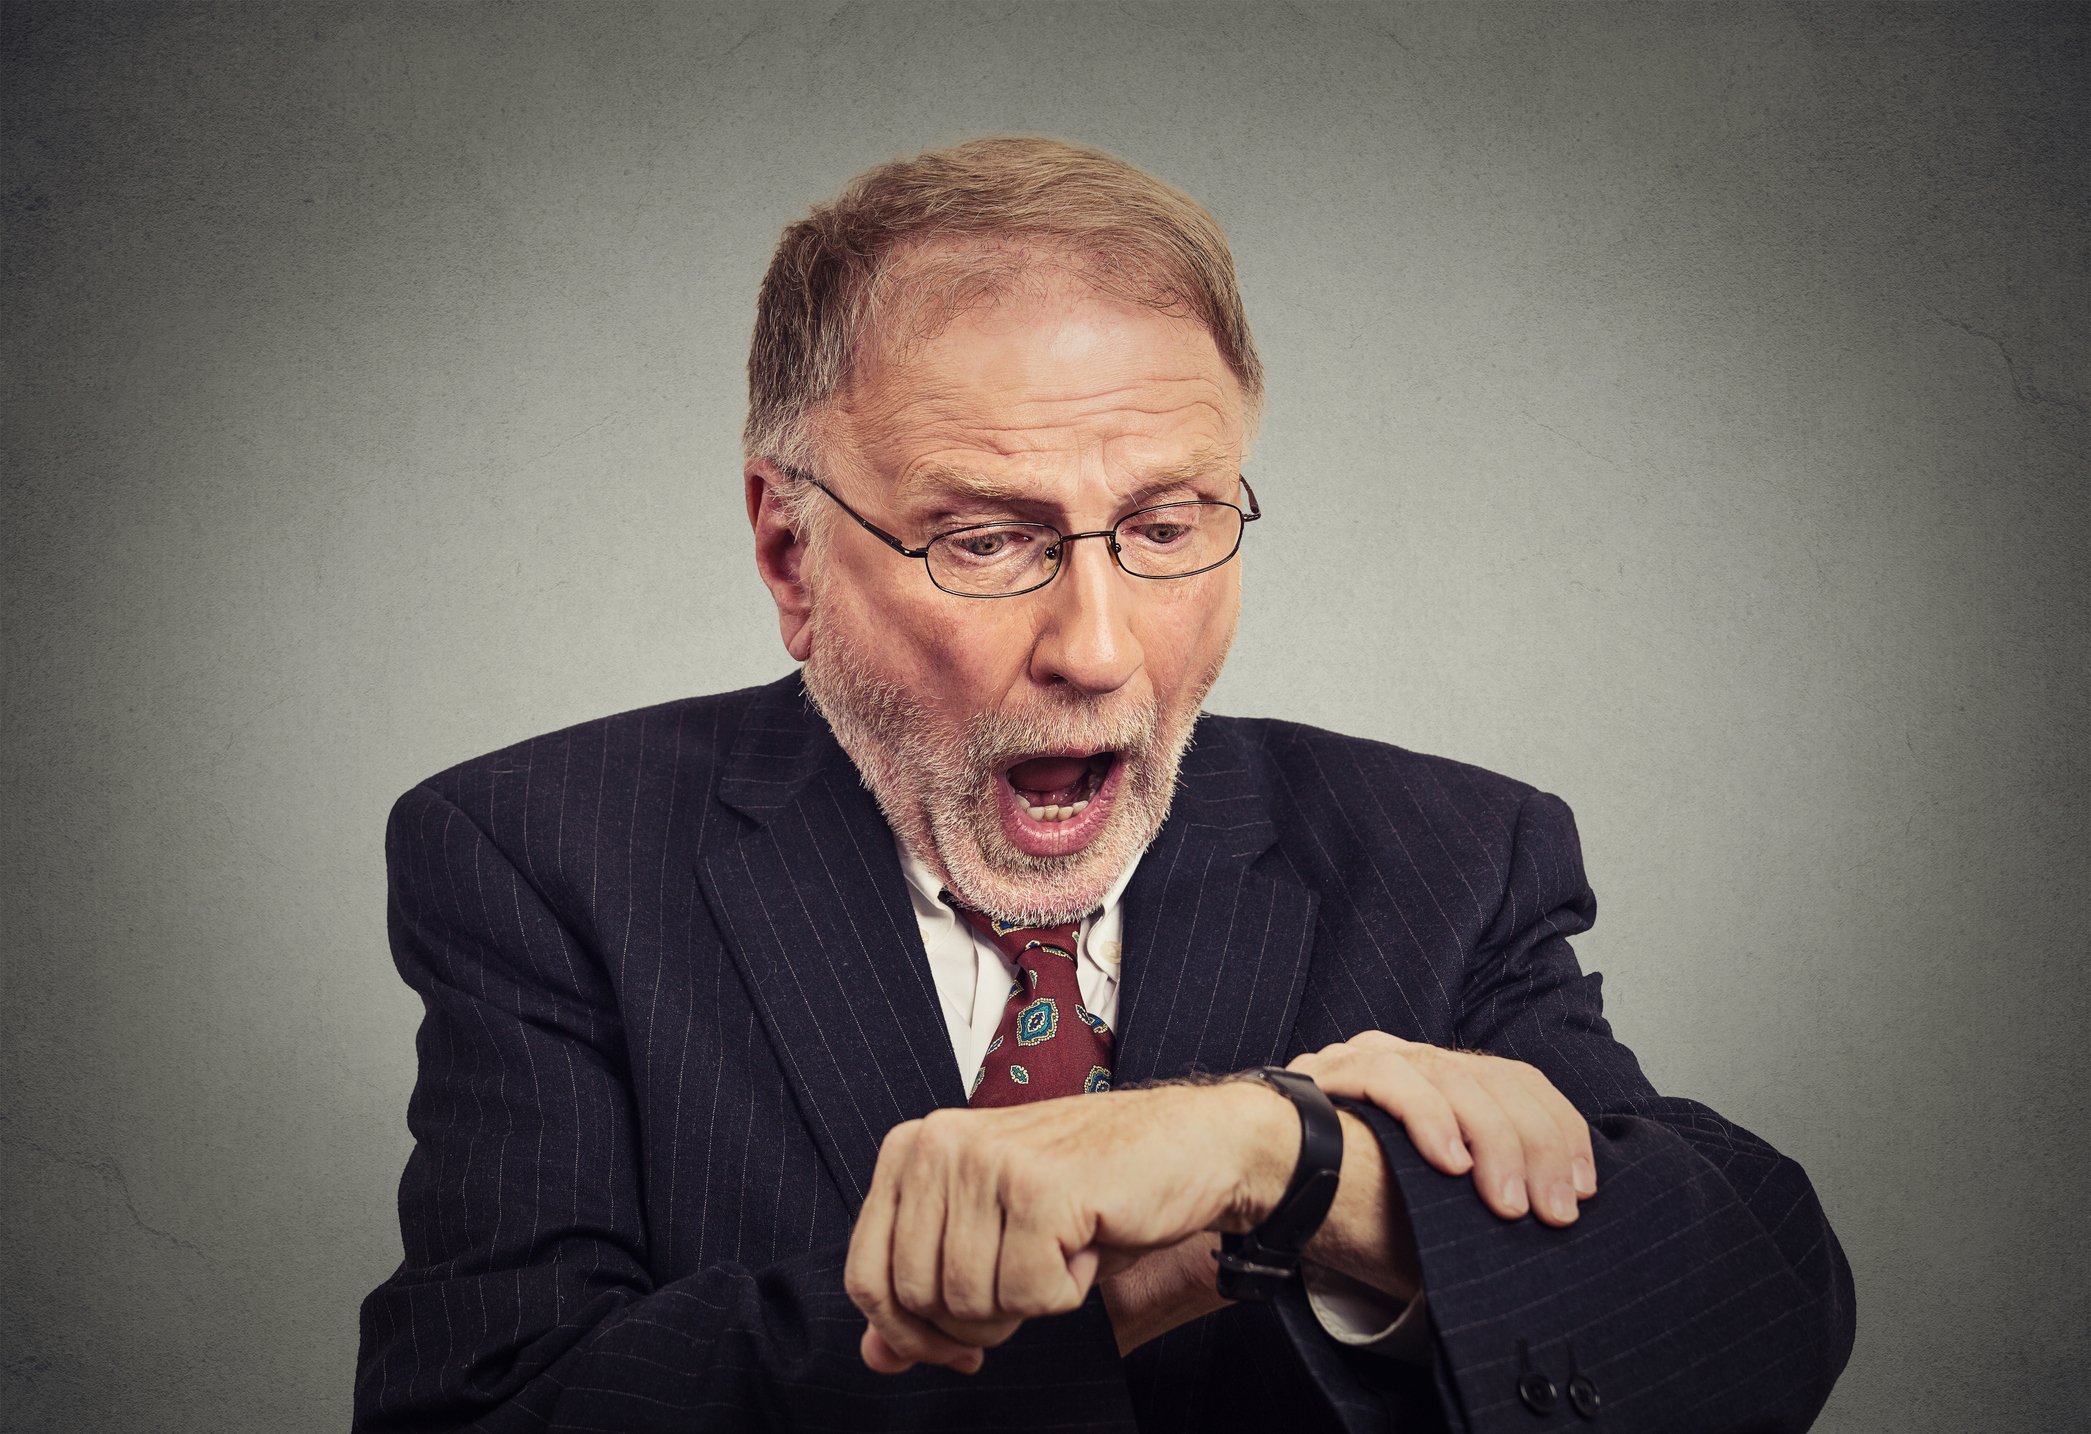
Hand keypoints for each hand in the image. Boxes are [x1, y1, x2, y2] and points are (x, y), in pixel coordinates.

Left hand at [844, 1083, 1294, 1373]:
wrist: (1189, 1145)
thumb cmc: (1090, 1188)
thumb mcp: (991, 1239)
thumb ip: (927, 1294)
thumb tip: (876, 1357)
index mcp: (913, 1149)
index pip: (865, 1274)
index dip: (908, 1333)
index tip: (957, 1345)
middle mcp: (939, 1144)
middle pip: (916, 1298)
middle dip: (976, 1321)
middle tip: (1030, 1281)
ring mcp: (988, 1163)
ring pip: (968, 1302)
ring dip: (1027, 1301)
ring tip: (1062, 1247)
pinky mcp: (1040, 1190)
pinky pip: (1027, 1296)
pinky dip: (1066, 1294)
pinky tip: (1087, 1244)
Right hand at [1289, 1031, 1596, 1226]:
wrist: (1247, 1171)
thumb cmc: (1334, 1198)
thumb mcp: (1424, 1205)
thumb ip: (1469, 1205)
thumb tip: (1534, 1243)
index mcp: (1436, 1080)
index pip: (1517, 1082)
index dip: (1560, 1130)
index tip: (1584, 1187)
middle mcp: (1411, 1058)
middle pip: (1499, 1080)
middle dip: (1540, 1148)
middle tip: (1556, 1211)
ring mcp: (1373, 1057)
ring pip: (1458, 1079)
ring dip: (1497, 1145)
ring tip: (1510, 1203)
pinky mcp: (1338, 1070)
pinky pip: (1395, 1079)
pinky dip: (1430, 1121)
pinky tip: (1451, 1165)